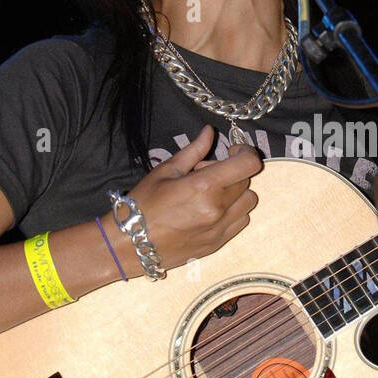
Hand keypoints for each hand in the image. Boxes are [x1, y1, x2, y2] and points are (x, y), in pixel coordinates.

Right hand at [113, 125, 261, 269]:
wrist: (129, 245)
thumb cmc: (142, 205)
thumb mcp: (166, 171)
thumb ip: (194, 150)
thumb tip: (209, 132)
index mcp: (204, 187)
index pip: (248, 164)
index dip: (245, 152)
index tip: (232, 151)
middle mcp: (218, 209)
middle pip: (246, 180)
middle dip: (232, 171)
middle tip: (205, 173)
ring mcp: (220, 228)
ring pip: (249, 201)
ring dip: (236, 191)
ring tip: (210, 192)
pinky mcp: (218, 243)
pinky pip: (241, 220)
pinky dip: (233, 210)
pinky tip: (211, 208)